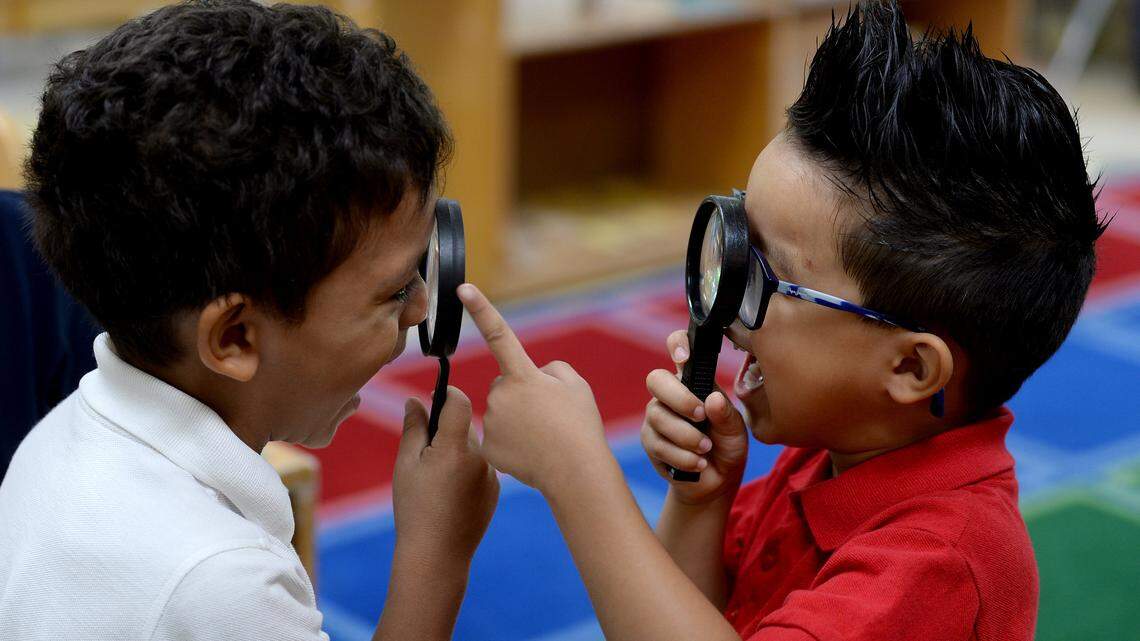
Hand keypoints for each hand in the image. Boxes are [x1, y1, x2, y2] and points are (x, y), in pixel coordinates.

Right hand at [391, 389, 499, 566]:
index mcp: (455, 448)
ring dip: (458, 450)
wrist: (438, 554)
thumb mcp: (406, 465)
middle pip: (466, 425)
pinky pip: (482, 467)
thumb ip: (413, 428)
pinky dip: (468, 470)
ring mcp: (491, 474)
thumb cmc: (415, 508)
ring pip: (474, 447)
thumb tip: (416, 401)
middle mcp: (480, 457)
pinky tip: (452, 492)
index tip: (435, 396)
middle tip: (426, 448)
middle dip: (447, 428)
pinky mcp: (495, 489)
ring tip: (438, 478)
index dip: (447, 394)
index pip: (459, 402)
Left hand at [457, 283, 608, 492]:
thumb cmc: (580, 426)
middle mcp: (500, 395)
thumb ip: (552, 371)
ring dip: (518, 418)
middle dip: (522, 394)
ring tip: (543, 436)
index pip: (499, 334)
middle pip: (505, 385)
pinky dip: (513, 442)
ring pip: (501, 411)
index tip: (463, 288)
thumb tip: (534, 376)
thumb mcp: (576, 386)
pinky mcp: (487, 446)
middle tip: (548, 415)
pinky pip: (498, 436)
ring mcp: (491, 421)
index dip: (480, 309)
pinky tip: (531, 452)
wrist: (575, 472)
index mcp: (523, 375)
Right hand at [641, 330, 748, 504]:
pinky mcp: (650, 443)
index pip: (679, 349)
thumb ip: (726, 415)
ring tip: (706, 448)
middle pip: (656, 380)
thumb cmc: (727, 447)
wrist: (717, 482)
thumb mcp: (735, 430)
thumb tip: (712, 399)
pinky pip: (659, 445)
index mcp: (693, 381)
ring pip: (658, 417)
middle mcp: (670, 395)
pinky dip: (683, 457)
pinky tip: (698, 463)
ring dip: (686, 436)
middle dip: (679, 399)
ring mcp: (656, 418)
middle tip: (700, 416)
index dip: (677, 345)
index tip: (683, 358)